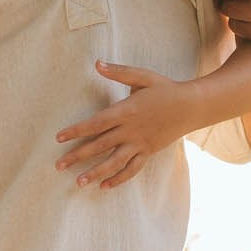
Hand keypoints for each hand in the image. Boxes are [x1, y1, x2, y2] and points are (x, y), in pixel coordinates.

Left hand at [54, 62, 199, 188]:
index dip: (76, 131)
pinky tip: (105, 186)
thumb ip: (119, 72)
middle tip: (58, 166)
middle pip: (99, 146)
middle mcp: (130, 130)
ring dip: (96, 173)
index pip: (95, 124)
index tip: (59, 138)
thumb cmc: (165, 89)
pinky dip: (119, 178)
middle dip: (78, 156)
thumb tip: (97, 64)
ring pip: (114, 162)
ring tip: (79, 183)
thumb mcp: (142, 76)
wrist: (191, 106)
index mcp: (126, 111)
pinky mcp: (148, 152)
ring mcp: (140, 144)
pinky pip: (132, 169)